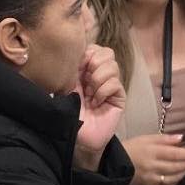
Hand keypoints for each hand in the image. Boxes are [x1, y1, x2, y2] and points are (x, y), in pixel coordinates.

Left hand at [73, 46, 125, 170]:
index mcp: (87, 69)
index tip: (77, 67)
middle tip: (84, 80)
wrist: (77, 136)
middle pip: (107, 52)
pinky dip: (102, 92)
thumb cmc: (69, 113)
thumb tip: (78, 51)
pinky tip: (95, 102)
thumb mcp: (65, 86)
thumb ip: (71, 69)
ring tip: (89, 94)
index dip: (87, 53)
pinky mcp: (119, 97)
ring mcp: (112, 85)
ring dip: (97, 79)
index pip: (95, 48)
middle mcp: (101, 75)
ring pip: (112, 66)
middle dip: (94, 63)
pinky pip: (114, 83)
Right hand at [123, 133, 184, 184]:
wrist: (114, 163)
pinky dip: (175, 182)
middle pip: (176, 167)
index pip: (175, 154)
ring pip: (173, 178)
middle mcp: (152, 167)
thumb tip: (181, 138)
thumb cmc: (131, 148)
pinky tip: (177, 176)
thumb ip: (165, 139)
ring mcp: (151, 179)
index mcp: (152, 152)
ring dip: (183, 173)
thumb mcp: (147, 138)